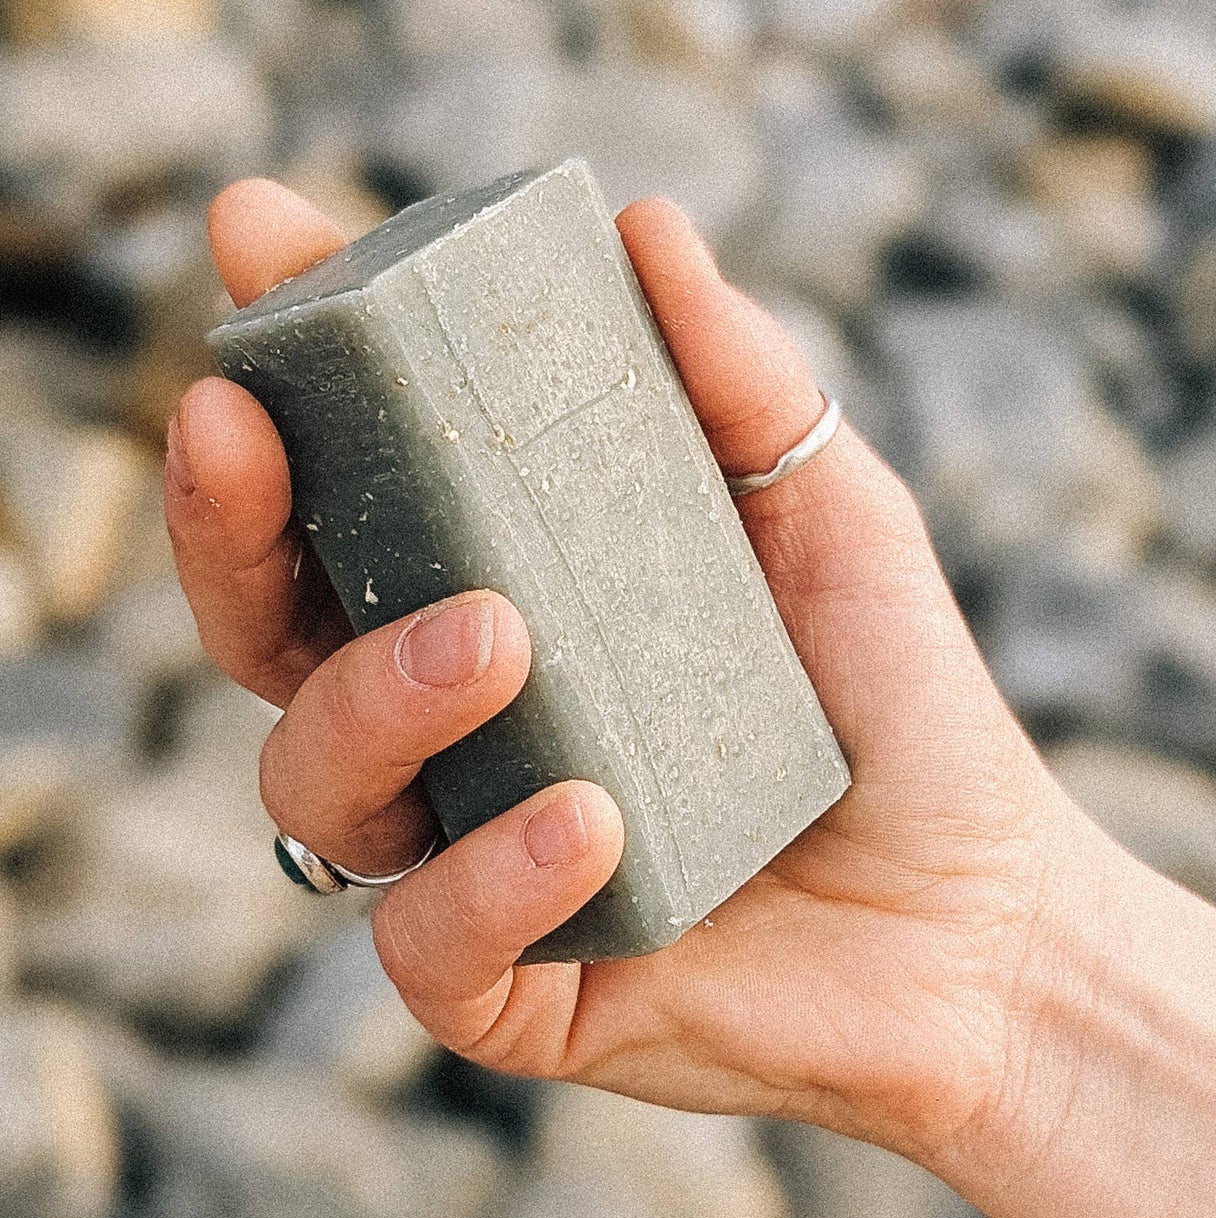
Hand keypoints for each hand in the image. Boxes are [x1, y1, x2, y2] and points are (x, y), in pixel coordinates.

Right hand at [166, 180, 1073, 1154]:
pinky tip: (584, 818)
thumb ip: (737, 379)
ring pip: (313, 788)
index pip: (345, 487)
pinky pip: (428, 946)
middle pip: (265, 632)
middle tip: (239, 423)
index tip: (256, 236)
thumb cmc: (896, 702)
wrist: (989, 917)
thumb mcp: (828, 513)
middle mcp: (450, 729)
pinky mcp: (516, 992)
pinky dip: (484, 877)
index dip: (284, 370)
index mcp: (494, 597)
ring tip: (494, 638)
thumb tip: (643, 225)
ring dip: (370, 701)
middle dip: (223, 524)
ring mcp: (468, 858)